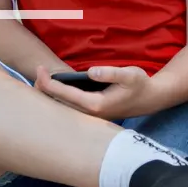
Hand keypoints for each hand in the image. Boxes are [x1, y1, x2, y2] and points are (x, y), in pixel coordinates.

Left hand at [35, 65, 160, 119]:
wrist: (150, 99)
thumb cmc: (140, 85)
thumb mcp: (130, 74)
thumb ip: (110, 72)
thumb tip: (91, 71)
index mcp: (95, 104)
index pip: (62, 93)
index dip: (47, 81)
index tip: (40, 68)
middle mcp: (89, 114)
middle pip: (56, 104)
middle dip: (42, 89)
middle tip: (37, 73)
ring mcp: (89, 117)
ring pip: (60, 108)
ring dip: (49, 95)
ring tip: (42, 80)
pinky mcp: (90, 116)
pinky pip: (67, 109)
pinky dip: (57, 99)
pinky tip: (55, 90)